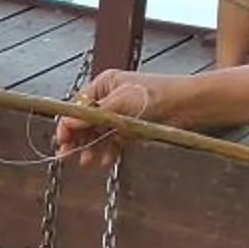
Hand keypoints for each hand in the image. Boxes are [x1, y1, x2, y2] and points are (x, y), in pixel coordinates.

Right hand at [52, 69, 196, 168]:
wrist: (186, 105)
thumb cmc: (155, 94)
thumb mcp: (120, 103)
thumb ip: (93, 115)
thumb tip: (67, 123)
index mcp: (104, 85)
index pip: (78, 106)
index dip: (68, 123)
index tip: (61, 140)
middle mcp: (110, 99)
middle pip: (86, 122)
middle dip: (77, 139)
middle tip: (67, 156)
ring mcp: (121, 115)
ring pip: (99, 134)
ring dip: (91, 147)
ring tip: (86, 162)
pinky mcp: (133, 129)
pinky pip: (115, 142)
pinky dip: (109, 151)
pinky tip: (106, 161)